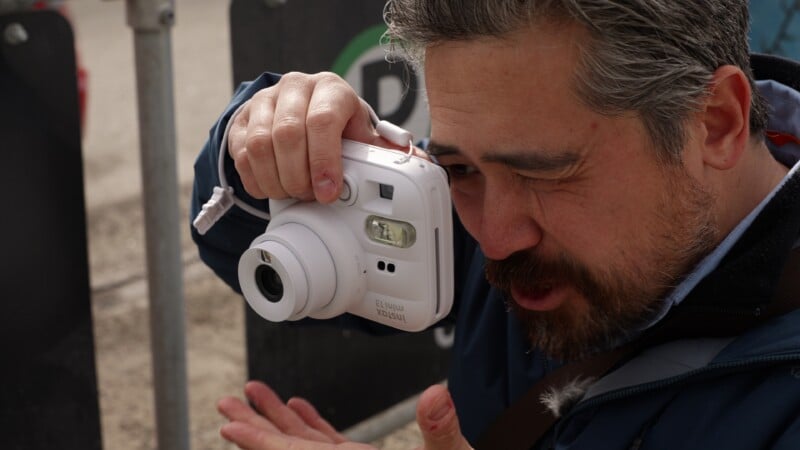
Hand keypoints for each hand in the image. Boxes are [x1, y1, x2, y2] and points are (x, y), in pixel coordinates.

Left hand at [217, 381, 472, 449]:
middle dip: (257, 428)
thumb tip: (437, 396)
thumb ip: (443, 433)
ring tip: (255, 396)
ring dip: (280, 421)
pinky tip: (300, 409)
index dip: (261, 443)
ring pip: (308, 448)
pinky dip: (313, 428)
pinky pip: (331, 448)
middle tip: (226, 406)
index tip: (229, 425)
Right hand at [228, 72, 400, 202]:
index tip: (328, 192)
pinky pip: (240, 153)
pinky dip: (256, 179)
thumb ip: (384, 150)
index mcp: (331, 89)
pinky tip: (272, 188)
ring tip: (292, 193)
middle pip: (287, 135)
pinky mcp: (242, 118)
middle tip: (310, 196)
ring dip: (276, 180)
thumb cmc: (337, 126)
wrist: (302, 109)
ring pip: (259, 146)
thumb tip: (417, 162)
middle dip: (299, 176)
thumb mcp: (360, 134)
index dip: (324, 161)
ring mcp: (265, 100)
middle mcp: (295, 87)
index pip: (322, 121)